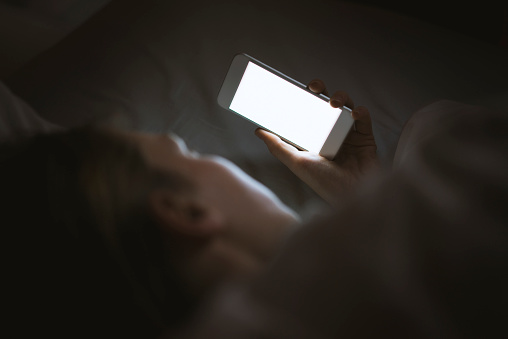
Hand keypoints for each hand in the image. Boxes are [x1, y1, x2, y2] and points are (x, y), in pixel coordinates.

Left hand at [255, 79, 378, 205]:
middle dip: (320, 90)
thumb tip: (258, 130)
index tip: (293, 87)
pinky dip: (360, 112)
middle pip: (325, 103)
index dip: (302, 97)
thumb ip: (278, 147)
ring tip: (334, 103)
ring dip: (340, 97)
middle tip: (313, 87)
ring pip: (345, 105)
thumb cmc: (322, 182)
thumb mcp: (296, 162)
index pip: (307, 110)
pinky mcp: (366, 137)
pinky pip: (364, 118)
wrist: (349, 195)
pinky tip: (354, 114)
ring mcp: (349, 133)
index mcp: (314, 136)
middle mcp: (331, 131)